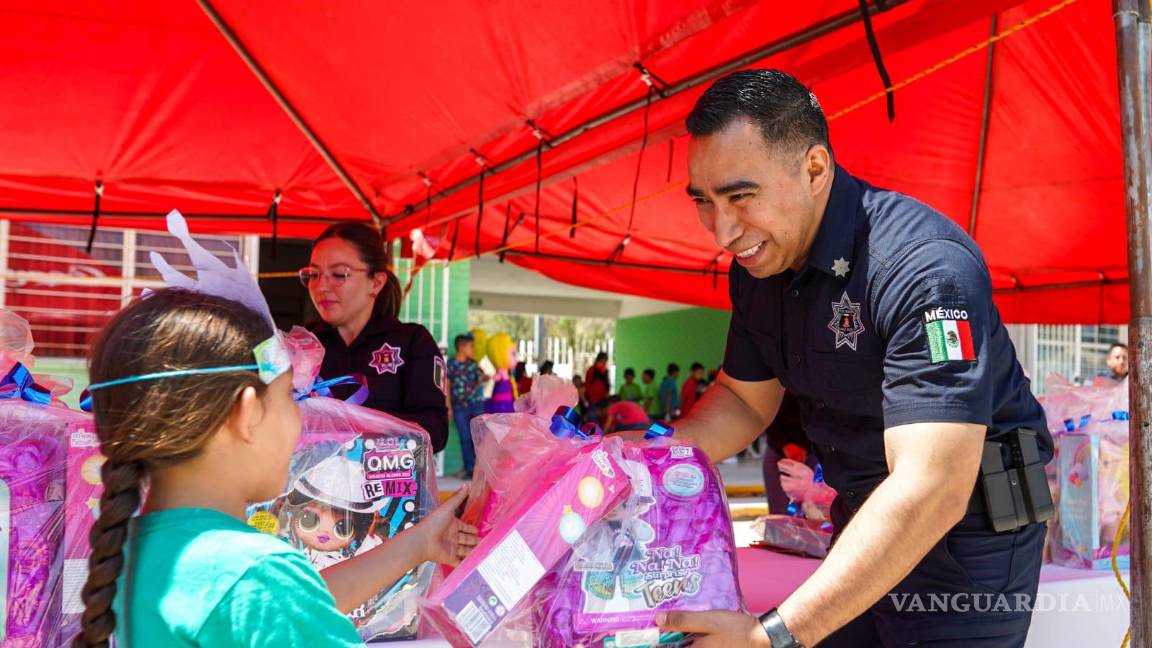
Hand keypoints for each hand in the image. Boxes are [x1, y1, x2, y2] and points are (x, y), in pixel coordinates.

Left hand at [418, 485, 479, 565]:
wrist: (423, 540)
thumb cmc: (433, 522)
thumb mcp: (447, 508)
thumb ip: (457, 497)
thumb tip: (466, 484)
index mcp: (453, 525)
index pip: (465, 527)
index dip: (472, 528)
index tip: (480, 530)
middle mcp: (453, 536)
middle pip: (467, 539)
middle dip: (475, 540)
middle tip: (486, 541)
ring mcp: (452, 548)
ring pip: (465, 550)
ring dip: (473, 551)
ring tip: (485, 552)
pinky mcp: (450, 558)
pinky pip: (460, 561)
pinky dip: (467, 563)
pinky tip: (475, 563)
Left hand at [656, 610, 771, 646]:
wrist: (761, 638)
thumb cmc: (734, 630)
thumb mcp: (706, 620)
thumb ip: (682, 620)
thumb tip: (658, 619)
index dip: (657, 643)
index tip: (647, 633)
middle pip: (678, 646)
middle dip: (667, 638)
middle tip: (659, 625)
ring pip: (687, 644)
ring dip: (679, 636)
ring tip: (672, 621)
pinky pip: (696, 643)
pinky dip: (691, 636)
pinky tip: (690, 626)